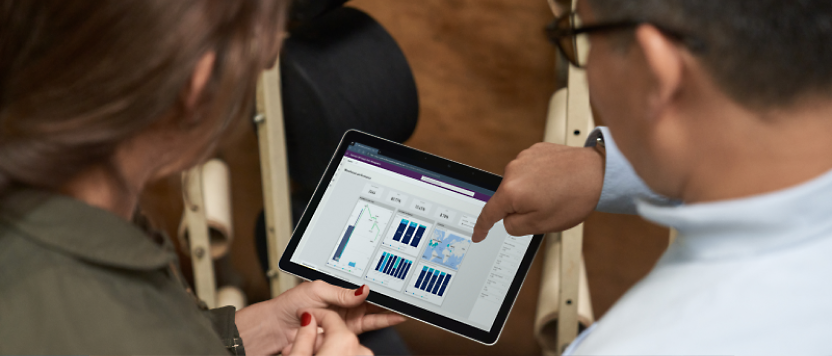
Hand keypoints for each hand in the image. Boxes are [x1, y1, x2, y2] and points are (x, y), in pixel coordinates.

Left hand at [235, 281, 404, 354]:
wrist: (278, 328)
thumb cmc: (291, 305)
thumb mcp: (317, 290)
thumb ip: (341, 292)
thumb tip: (362, 289)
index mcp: (339, 288)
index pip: (363, 285)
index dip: (378, 283)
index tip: (393, 282)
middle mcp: (345, 302)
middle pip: (372, 298)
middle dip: (388, 296)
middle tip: (403, 294)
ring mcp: (347, 317)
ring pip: (374, 312)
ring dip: (389, 309)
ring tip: (403, 306)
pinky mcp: (346, 331)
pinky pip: (368, 326)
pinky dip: (383, 321)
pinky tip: (394, 317)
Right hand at [472, 143, 603, 241]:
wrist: (598, 173)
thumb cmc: (573, 199)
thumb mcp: (540, 225)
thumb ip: (514, 227)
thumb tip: (506, 220)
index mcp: (511, 192)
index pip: (488, 213)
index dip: (482, 228)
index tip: (478, 235)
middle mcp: (513, 170)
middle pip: (506, 198)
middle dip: (519, 207)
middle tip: (545, 210)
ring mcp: (524, 158)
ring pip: (518, 184)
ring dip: (530, 191)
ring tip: (555, 194)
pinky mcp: (536, 150)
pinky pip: (530, 170)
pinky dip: (538, 179)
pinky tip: (556, 182)